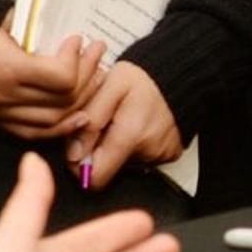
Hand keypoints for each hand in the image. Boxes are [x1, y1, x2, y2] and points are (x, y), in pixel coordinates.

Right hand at [0, 24, 102, 136]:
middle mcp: (6, 97)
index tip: (77, 40)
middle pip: (64, 99)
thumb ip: (28, 24)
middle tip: (98, 54)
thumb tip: (53, 24)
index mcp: (7, 69)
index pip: (60, 77)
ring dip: (82, 101)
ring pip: (55, 121)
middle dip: (88, 75)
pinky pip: (35, 133)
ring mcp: (1, 113)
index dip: (76, 59)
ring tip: (96, 80)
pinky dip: (61, 126)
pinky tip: (79, 115)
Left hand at [62, 58, 184, 187]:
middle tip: (104, 123)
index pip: (95, 177)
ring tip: (123, 120)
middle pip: (108, 170)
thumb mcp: (107, 86)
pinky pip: (141, 158)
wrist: (178, 74)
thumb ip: (89, 119)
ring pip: (123, 163)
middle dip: (98, 150)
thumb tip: (74, 154)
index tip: (81, 146)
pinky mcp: (168, 155)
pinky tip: (137, 125)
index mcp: (129, 135)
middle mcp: (148, 151)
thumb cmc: (141, 78)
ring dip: (116, 146)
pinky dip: (133, 145)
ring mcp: (160, 155)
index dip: (80, 165)